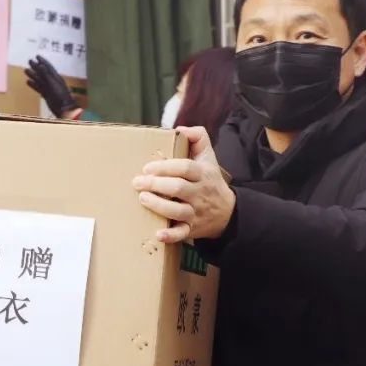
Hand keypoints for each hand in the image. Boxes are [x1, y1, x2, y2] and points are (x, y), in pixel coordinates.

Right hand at [25, 55, 77, 117]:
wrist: (64, 108)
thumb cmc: (60, 95)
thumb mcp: (53, 83)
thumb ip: (46, 74)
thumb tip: (40, 65)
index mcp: (55, 76)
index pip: (48, 66)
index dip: (42, 61)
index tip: (36, 56)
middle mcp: (52, 81)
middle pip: (42, 72)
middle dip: (36, 66)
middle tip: (29, 61)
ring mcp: (49, 88)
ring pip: (39, 80)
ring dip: (33, 75)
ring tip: (25, 70)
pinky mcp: (46, 94)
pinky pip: (38, 88)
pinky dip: (33, 84)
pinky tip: (28, 82)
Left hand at [132, 126, 235, 243]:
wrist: (227, 212)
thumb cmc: (209, 180)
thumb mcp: (209, 157)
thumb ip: (198, 138)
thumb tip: (179, 129)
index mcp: (202, 174)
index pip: (185, 168)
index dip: (165, 167)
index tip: (147, 167)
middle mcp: (199, 193)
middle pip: (178, 188)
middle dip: (156, 184)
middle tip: (137, 182)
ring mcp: (195, 212)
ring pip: (178, 210)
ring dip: (158, 205)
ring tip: (142, 198)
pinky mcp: (192, 229)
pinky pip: (182, 234)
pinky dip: (170, 236)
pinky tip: (157, 234)